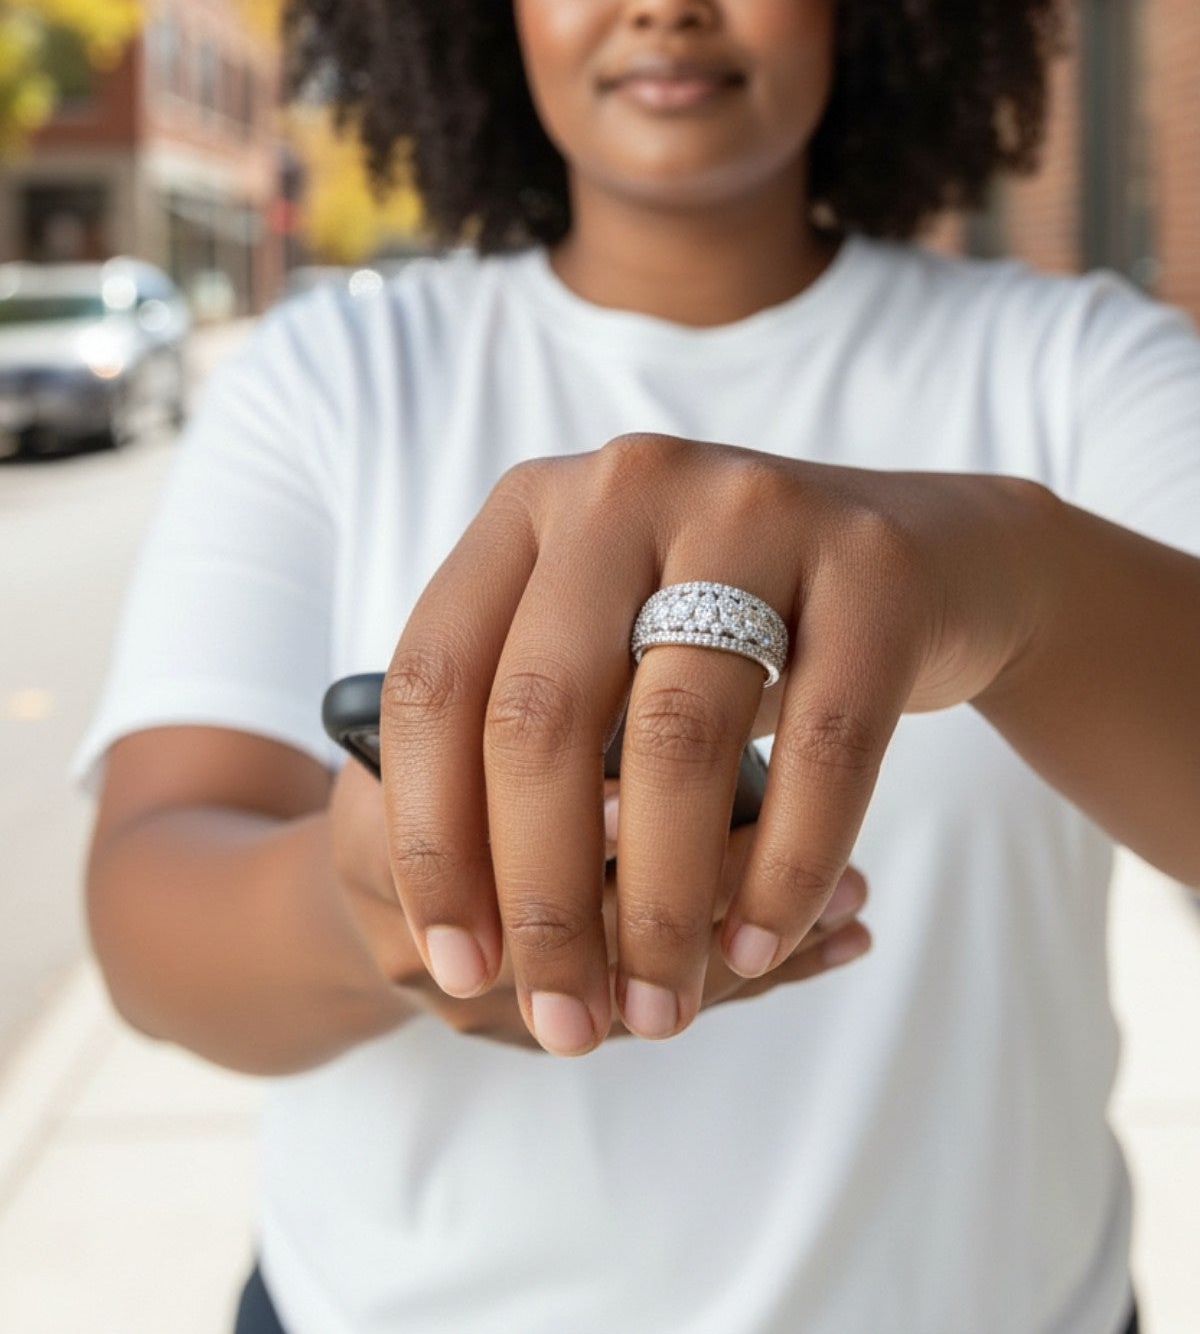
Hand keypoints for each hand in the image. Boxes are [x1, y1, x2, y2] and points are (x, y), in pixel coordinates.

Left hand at [378, 436, 1045, 1051]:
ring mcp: (756, 512)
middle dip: (542, 895)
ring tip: (656, 1007)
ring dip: (658, 905)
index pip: (436, 679)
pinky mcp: (874, 570)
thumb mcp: (614, 638)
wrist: (937, 555)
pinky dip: (782, 868)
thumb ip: (535, 738)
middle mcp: (628, 486)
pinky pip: (821, 749)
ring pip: (675, 738)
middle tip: (562, 1017)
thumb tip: (485, 935)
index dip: (431, 837)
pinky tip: (754, 946)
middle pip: (543, 717)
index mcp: (534, 506)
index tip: (459, 960)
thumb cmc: (737, 623)